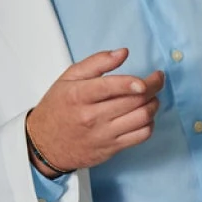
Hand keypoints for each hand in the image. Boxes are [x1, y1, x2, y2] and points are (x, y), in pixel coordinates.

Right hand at [25, 49, 164, 173]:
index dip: (134, 82)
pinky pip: (141, 136)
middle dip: (153, 87)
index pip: (111, 87)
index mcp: (79, 95)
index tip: (148, 78)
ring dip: (153, 104)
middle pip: (133, 101)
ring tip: (151, 96)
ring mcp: (103, 134)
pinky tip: (144, 115)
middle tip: (157, 79)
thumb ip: (97, 62)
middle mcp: (91, 116)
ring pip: (142, 118)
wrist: (44, 145)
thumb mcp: (69, 78)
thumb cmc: (58, 108)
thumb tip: (123, 52)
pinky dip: (150, 123)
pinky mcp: (111, 149)